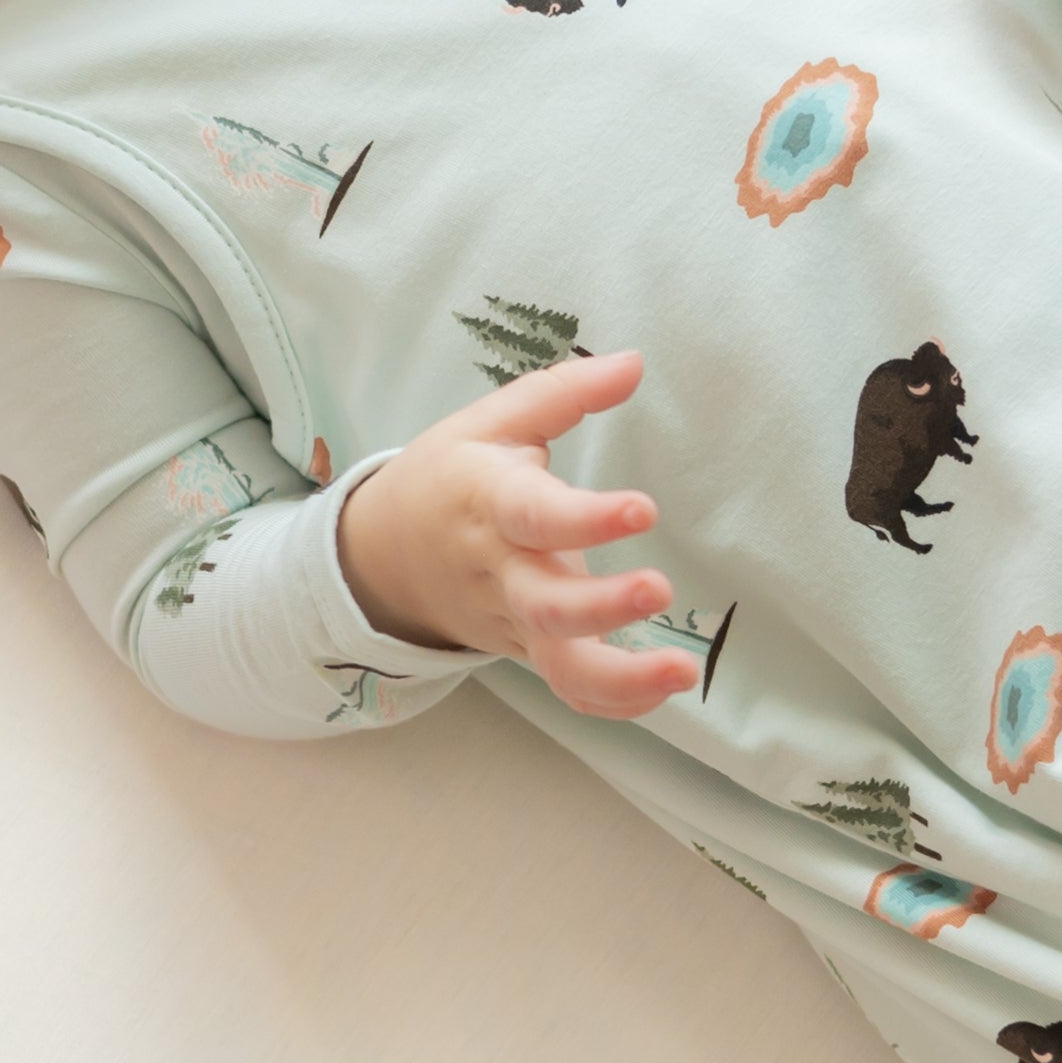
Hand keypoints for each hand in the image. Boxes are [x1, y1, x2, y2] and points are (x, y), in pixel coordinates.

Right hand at [335, 348, 696, 719]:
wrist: (380, 555)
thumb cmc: (448, 477)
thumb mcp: (490, 421)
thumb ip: (564, 393)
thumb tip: (635, 363)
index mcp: (489, 502)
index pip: (535, 513)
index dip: (586, 516)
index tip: (643, 509)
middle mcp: (501, 570)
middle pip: (545, 604)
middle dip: (602, 605)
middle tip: (659, 589)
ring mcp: (512, 620)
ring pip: (559, 663)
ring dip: (620, 678)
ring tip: (680, 673)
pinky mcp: (525, 650)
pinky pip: (567, 686)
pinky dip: (615, 700)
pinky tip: (666, 687)